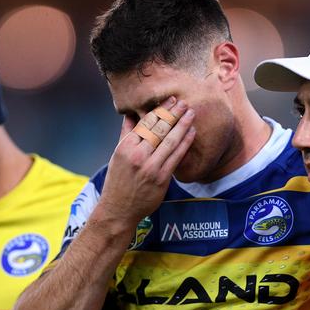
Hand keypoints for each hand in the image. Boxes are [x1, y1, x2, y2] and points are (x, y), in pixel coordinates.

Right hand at [98, 96, 195, 227]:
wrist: (118, 210)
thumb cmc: (118, 181)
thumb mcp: (117, 155)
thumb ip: (126, 134)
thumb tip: (130, 115)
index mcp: (125, 147)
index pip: (146, 122)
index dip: (160, 109)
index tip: (170, 100)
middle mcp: (137, 155)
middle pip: (159, 129)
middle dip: (174, 113)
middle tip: (184, 102)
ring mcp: (150, 167)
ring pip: (170, 141)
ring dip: (182, 125)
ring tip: (191, 113)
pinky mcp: (161, 178)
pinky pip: (176, 157)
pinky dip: (185, 143)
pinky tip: (192, 133)